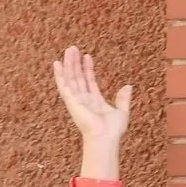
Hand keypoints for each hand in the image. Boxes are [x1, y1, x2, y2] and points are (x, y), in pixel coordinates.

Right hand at [52, 46, 131, 177]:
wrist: (105, 138)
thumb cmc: (113, 131)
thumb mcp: (122, 112)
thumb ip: (124, 99)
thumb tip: (128, 86)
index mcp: (95, 101)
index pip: (89, 81)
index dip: (88, 68)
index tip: (87, 56)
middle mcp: (83, 100)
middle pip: (78, 77)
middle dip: (76, 63)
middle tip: (73, 48)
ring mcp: (76, 100)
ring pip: (71, 78)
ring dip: (69, 64)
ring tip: (69, 50)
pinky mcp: (71, 101)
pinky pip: (63, 85)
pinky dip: (59, 75)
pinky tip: (57, 63)